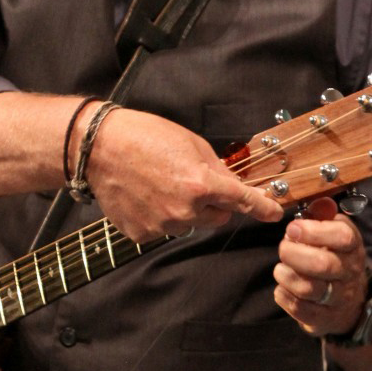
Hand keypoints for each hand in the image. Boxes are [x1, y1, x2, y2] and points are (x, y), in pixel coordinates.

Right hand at [85, 107, 282, 243]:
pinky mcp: (142, 234)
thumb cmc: (143, 136)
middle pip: (218, 217)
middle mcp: (184, 210)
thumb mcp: (190, 142)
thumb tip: (233, 186)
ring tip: (159, 184)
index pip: (241, 200)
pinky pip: (162, 228)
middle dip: (214, 203)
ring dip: (184, 210)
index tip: (273, 213)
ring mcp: (161, 225)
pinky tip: (143, 195)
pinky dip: (158, 216)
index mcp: (199, 184)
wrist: (98, 148)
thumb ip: (216, 169)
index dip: (261, 207)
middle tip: (192, 181)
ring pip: (189, 223)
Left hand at [273, 197, 367, 335]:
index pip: (343, 237)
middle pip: (323, 264)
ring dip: (287, 276)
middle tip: (283, 248)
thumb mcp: (333, 232)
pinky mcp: (324, 319)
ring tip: (281, 269)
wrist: (351, 303)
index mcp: (352, 247)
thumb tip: (319, 202)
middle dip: (294, 254)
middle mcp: (349, 273)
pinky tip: (283, 287)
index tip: (293, 228)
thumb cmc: (333, 257)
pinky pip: (301, 310)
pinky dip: (284, 296)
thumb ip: (322, 215)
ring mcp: (338, 298)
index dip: (314, 231)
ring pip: (309, 289)